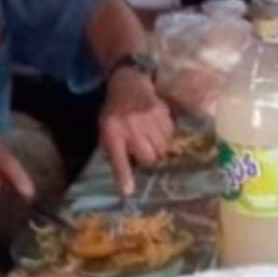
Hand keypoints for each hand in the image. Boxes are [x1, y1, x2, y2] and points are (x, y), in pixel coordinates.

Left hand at [101, 68, 172, 195]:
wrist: (128, 84)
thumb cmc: (116, 113)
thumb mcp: (107, 132)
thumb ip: (116, 152)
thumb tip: (128, 176)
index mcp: (113, 133)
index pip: (119, 159)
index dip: (124, 176)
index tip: (128, 192)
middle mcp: (130, 127)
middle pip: (149, 157)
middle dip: (149, 159)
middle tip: (144, 151)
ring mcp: (147, 119)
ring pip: (162, 148)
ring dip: (158, 148)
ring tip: (151, 139)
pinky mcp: (161, 112)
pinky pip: (170, 135)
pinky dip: (166, 136)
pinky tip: (158, 129)